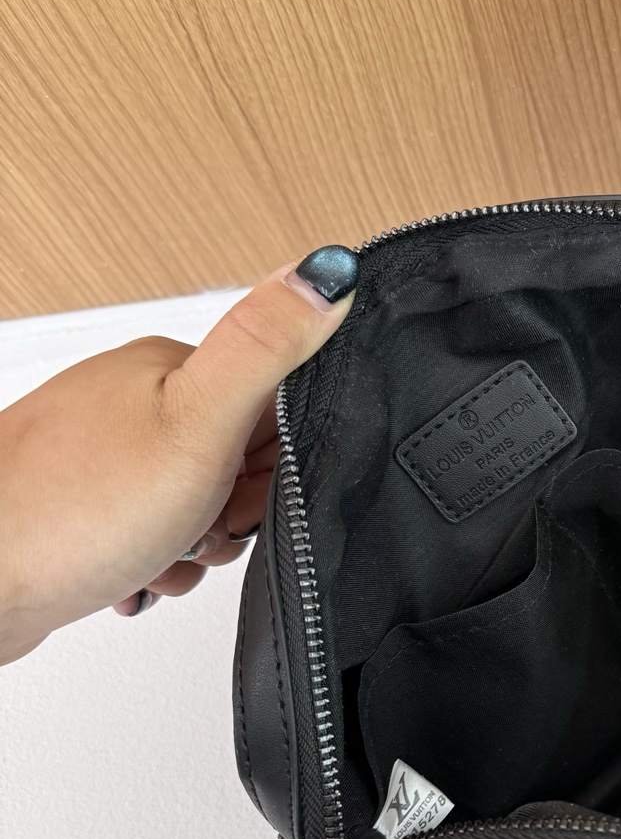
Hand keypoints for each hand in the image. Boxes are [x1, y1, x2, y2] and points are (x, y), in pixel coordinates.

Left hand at [0, 249, 356, 663]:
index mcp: (167, 367)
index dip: (275, 463)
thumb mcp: (199, 421)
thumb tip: (328, 270)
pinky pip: (156, 535)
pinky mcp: (86, 501)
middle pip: (241, 463)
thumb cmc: (73, 510)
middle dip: (235, 512)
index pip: (275, 409)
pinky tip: (137, 568)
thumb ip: (268, 347)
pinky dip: (158, 562)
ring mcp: (106, 452)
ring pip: (201, 506)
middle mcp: (133, 401)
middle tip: (199, 520)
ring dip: (196, 546)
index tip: (242, 484)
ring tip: (160, 550)